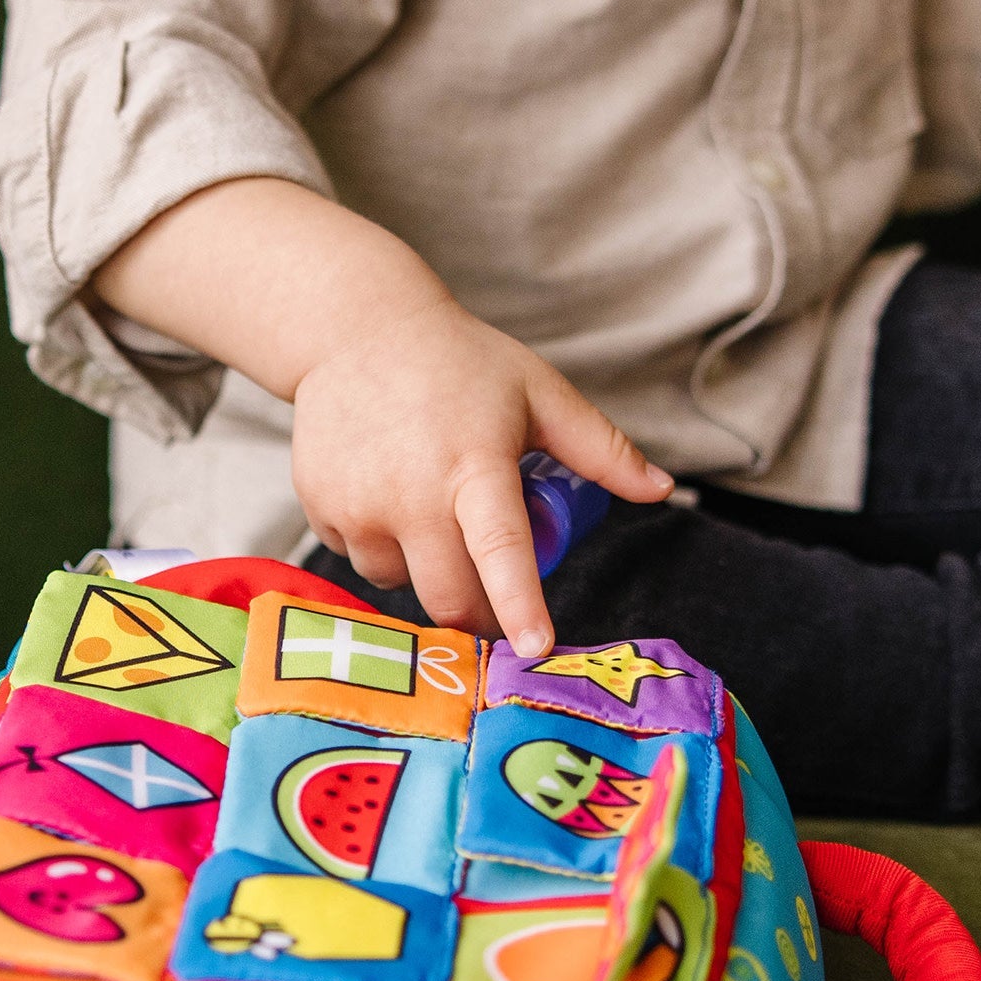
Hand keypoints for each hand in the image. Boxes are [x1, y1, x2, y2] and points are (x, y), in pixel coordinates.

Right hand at [291, 288, 670, 654]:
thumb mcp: (537, 392)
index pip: (499, 548)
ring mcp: (357, 504)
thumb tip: (660, 490)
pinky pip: (359, 558)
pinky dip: (380, 547)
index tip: (536, 648)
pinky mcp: (320, 508)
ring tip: (430, 517)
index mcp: (473, 464)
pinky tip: (386, 498)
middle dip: (478, 615)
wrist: (353, 332)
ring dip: (423, 571)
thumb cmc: (458, 364)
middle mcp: (410, 492)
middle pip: (447, 596)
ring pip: (399, 582)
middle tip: (495, 609)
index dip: (518, 604)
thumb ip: (600, 445)